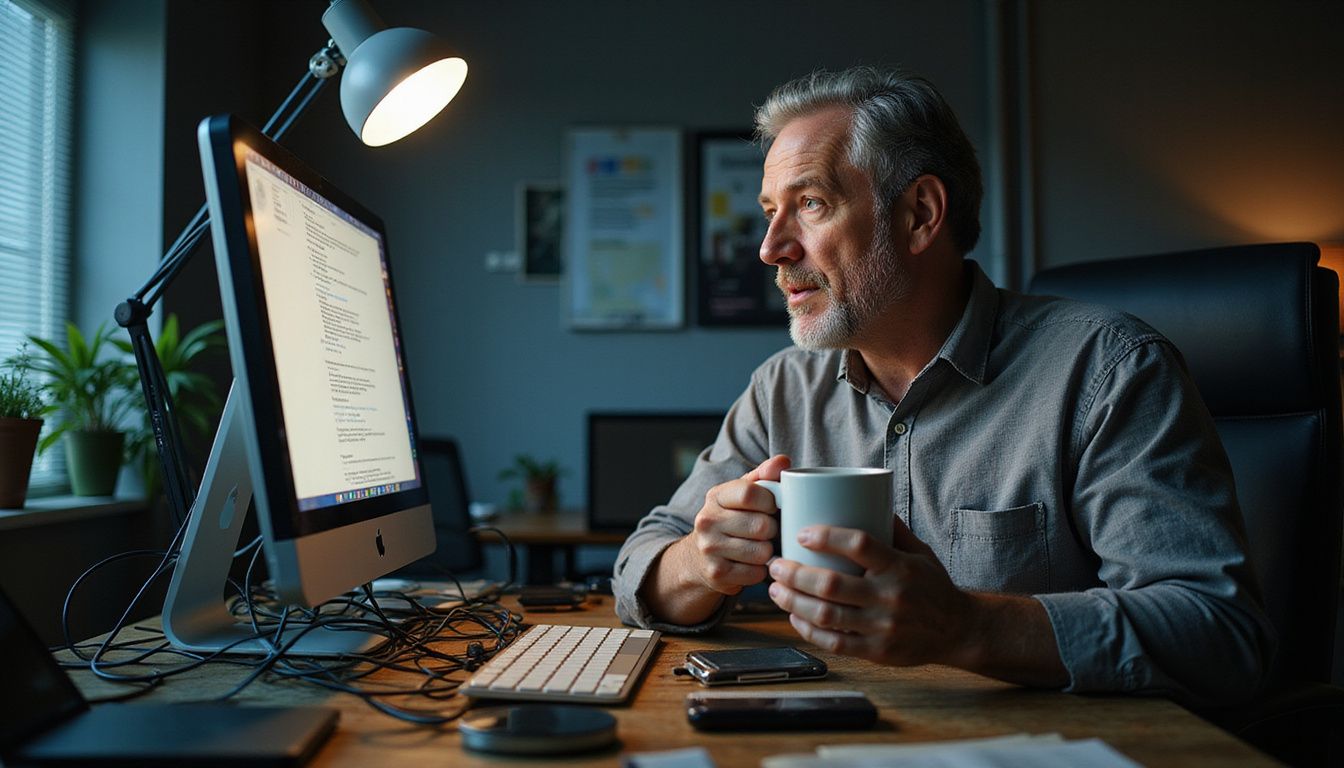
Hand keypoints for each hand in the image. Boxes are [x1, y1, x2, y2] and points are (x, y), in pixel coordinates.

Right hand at [683, 454, 790, 595]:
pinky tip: (751, 564)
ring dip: (768, 552)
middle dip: (772, 530)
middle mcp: (707, 520)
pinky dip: (760, 571)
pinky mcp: (716, 573)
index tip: (773, 507)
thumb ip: (764, 476)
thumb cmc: (731, 520)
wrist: (698, 558)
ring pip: (762, 552)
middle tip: (768, 531)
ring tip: (759, 547)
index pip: (751, 493)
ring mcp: (709, 548)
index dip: (771, 501)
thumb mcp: (742, 494)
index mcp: (716, 496)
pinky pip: (756, 573)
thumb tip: (784, 461)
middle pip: (761, 525)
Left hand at [766, 516, 975, 666]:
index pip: (859, 545)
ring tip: (775, 589)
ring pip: (826, 615)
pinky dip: (808, 630)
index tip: (801, 533)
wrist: (958, 630)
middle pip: (831, 584)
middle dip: (794, 573)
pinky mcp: (878, 652)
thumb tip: (862, 495)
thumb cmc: (933, 586)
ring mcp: (883, 627)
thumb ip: (891, 528)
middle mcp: (891, 597)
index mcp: (899, 567)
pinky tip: (794, 617)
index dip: (826, 537)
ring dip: (793, 601)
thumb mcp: (919, 552)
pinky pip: (835, 642)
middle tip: (775, 564)